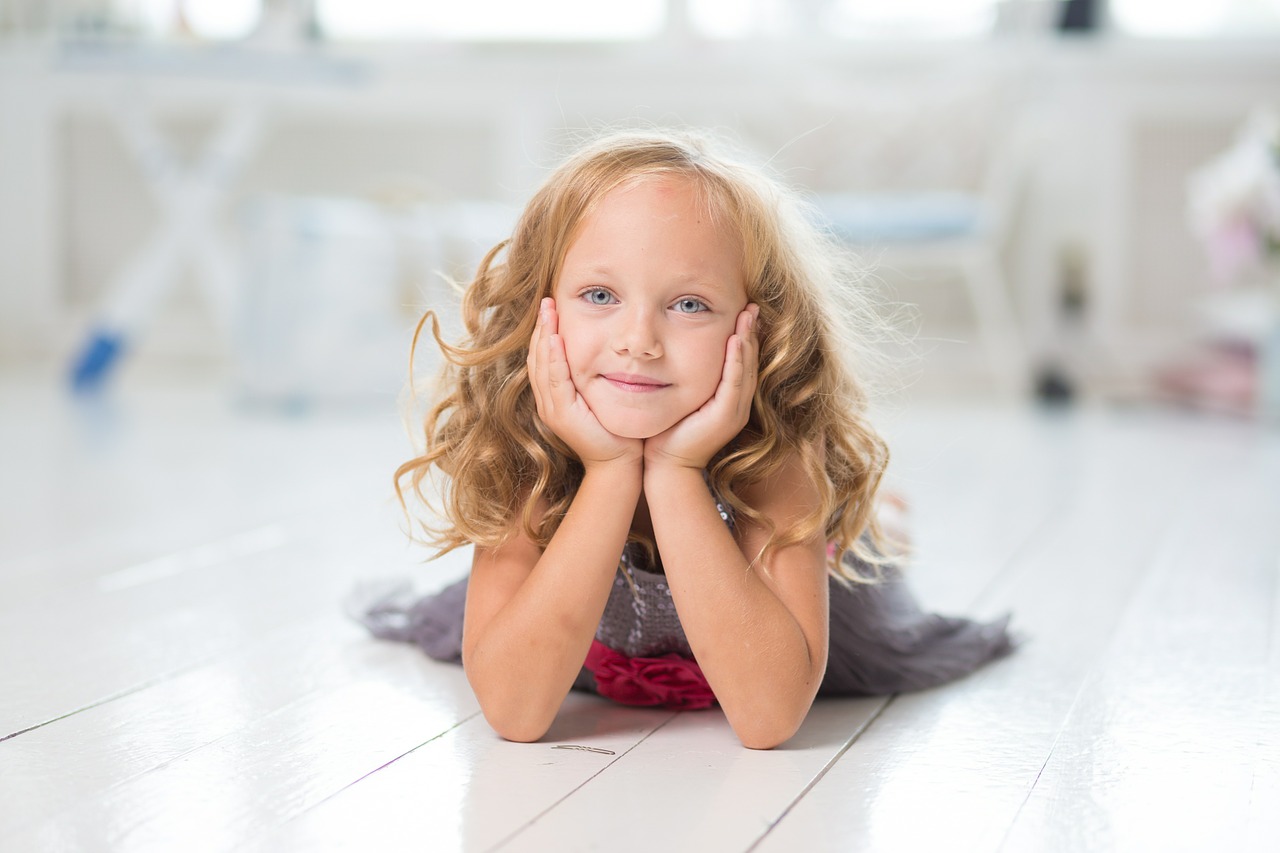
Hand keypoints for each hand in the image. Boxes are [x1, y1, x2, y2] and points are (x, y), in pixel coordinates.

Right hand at [527, 298, 642, 469]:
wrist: (620, 464)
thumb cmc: (618, 432)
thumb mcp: (602, 396)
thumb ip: (596, 375)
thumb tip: (606, 347)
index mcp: (555, 397)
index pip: (544, 357)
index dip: (545, 331)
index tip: (551, 306)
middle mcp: (548, 402)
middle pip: (537, 356)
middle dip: (541, 327)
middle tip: (546, 300)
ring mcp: (552, 409)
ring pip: (542, 365)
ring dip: (544, 335)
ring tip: (548, 310)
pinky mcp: (563, 415)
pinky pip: (554, 380)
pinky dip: (554, 358)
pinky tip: (556, 338)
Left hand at [644, 304, 758, 471]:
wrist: (665, 466)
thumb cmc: (667, 433)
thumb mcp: (681, 398)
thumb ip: (686, 378)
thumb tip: (675, 352)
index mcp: (729, 401)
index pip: (741, 362)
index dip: (745, 336)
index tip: (743, 311)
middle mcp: (737, 405)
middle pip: (749, 361)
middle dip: (752, 331)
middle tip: (752, 305)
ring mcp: (734, 412)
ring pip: (745, 368)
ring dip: (748, 339)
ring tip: (749, 314)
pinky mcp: (725, 416)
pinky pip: (734, 382)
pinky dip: (736, 359)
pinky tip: (736, 339)